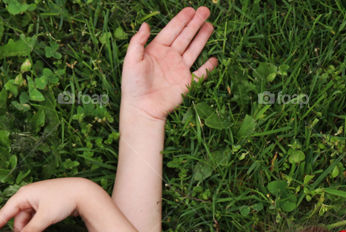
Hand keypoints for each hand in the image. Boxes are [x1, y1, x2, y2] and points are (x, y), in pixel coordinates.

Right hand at [0, 178, 105, 231]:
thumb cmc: (63, 200)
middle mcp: (28, 196)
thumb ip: (32, 230)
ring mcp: (37, 200)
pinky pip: (35, 219)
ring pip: (27, 220)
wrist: (84, 192)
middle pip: (18, 218)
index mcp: (24, 194)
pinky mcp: (45, 205)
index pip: (5, 211)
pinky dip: (37, 228)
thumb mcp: (45, 217)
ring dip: (30, 231)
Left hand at [121, 7, 217, 121]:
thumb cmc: (133, 85)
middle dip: (195, 24)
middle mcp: (169, 58)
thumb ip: (137, 42)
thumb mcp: (131, 61)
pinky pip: (200, 74)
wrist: (141, 108)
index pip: (172, 31)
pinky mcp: (186, 84)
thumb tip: (145, 24)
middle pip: (185, 37)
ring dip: (202, 38)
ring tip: (210, 25)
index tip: (191, 9)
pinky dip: (208, 67)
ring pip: (194, 50)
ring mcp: (179, 70)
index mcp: (157, 50)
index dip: (181, 20)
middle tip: (205, 11)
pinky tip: (214, 58)